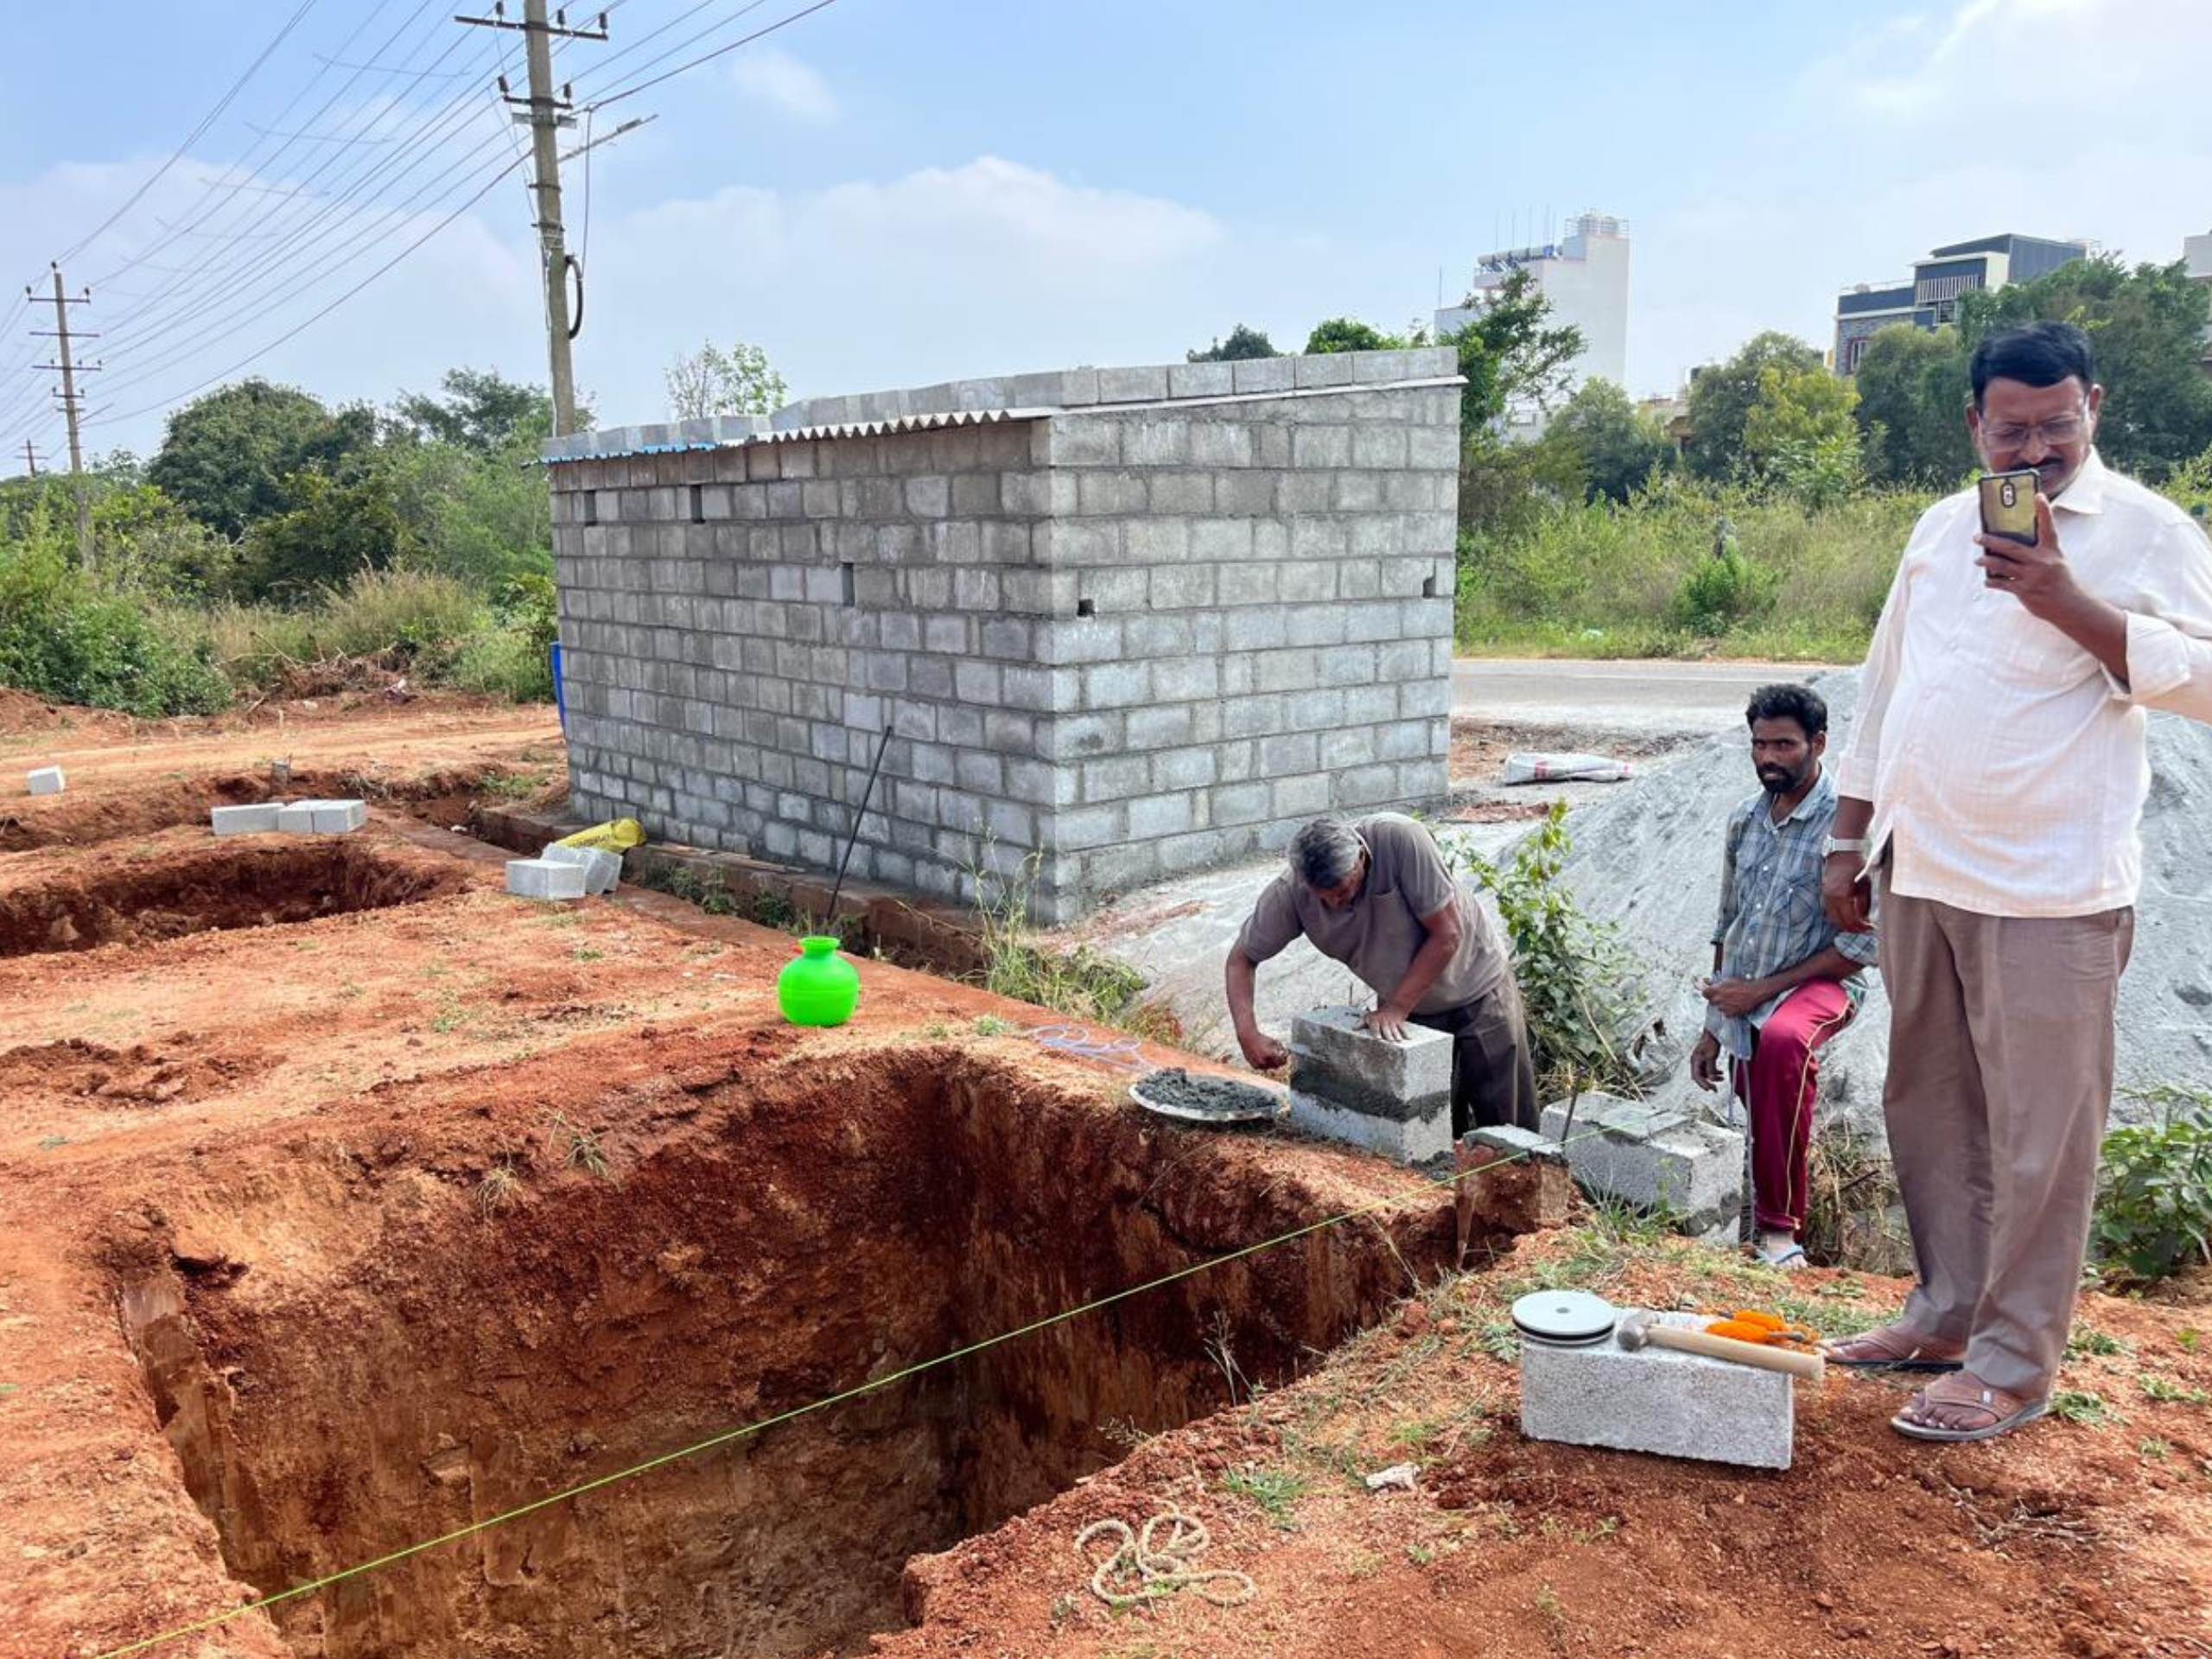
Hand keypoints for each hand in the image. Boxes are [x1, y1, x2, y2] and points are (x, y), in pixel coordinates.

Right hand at [1239, 1030, 1287, 1070]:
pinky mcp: (1254, 1065)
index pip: (1281, 1061)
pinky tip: (1262, 1057)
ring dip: (1271, 1063)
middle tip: (1279, 1058)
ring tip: (1269, 1056)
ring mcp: (1258, 1064)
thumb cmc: (1261, 1039)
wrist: (1248, 1038)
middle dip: (1278, 1062)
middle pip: (1276, 1066)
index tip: (1285, 1056)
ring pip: (1269, 1067)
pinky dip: (1264, 1064)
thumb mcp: (1273, 1041)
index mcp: (1270, 1054)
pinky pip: (1262, 1067)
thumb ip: (1280, 1048)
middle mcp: (1264, 1061)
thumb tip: (1285, 1052)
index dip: (1284, 1059)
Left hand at [1362, 1004, 1412, 1041]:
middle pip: (1386, 1029)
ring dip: (1396, 1036)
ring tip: (1398, 1041)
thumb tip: (1353, 1029)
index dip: (1377, 1032)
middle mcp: (1384, 1022)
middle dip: (1388, 1035)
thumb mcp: (1368, 1017)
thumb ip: (1360, 1023)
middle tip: (1389, 1041)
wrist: (1393, 1007)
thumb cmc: (1378, 1015)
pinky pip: (1403, 1029)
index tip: (1378, 1038)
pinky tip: (1409, 1039)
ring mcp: (1393, 1023)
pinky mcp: (1400, 1024)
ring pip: (1395, 1030)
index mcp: (1376, 1020)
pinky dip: (1406, 1034)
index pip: (1376, 1027)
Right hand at [1689, 1031, 1722, 1091]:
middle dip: (1707, 1083)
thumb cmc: (1711, 1042)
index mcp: (1695, 1061)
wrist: (1713, 1033)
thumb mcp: (1711, 1056)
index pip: (1697, 1076)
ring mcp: (1700, 1060)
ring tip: (1722, 1078)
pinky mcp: (1705, 1059)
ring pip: (1705, 1073)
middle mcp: (1696, 1061)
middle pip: (1699, 1076)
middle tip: (1715, 1089)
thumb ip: (1710, 1069)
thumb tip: (1711, 1079)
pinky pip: (1708, 1069)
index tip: (1710, 1089)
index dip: (1703, 1084)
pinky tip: (1721, 1073)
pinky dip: (1714, 1072)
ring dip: (1713, 1077)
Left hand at [1700, 976, 1769, 1018]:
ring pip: (1718, 1007)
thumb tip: (1705, 980)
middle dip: (1715, 998)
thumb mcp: (1727, 980)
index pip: (1704, 993)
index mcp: (1716, 990)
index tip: (1711, 992)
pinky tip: (1735, 1005)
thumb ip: (1715, 982)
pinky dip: (1728, 1010)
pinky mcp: (1730, 1014)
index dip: (1708, 992)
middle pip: (1711, 1001)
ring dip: (1722, 1004)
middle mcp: (1718, 999)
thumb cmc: (1741, 985)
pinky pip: (1725, 1013)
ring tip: (1731, 1000)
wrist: (1754, 993)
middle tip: (1723, 995)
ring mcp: (1723, 1007)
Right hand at [1822, 852, 1872, 932]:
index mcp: (1843, 895)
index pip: (1851, 918)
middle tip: (1862, 929)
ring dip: (1843, 923)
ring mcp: (1825, 894)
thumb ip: (1863, 903)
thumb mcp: (1865, 885)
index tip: (1869, 928)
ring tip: (1854, 925)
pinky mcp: (1824, 892)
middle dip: (1851, 928)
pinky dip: (1837, 916)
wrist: (1842, 852)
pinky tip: (1845, 916)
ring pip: (1832, 917)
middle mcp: (1831, 897)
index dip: (1860, 926)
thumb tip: (1864, 918)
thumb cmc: (1856, 866)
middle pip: (1839, 921)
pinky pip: (1829, 910)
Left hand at [1974, 493, 2081, 623]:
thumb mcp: (2055, 562)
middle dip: (1991, 540)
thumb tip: (2011, 547)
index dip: (2043, 510)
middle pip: (2011, 547)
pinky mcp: (2024, 591)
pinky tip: (1987, 580)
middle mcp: (2042, 561)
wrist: (2070, 605)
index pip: (2048, 527)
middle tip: (1977, 536)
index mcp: (2052, 551)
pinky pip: (2002, 584)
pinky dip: (1992, 581)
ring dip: (1987, 561)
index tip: (2038, 495)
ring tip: (1978, 559)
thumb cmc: (2060, 581)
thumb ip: (2038, 553)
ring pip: (2002, 565)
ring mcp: (2032, 576)